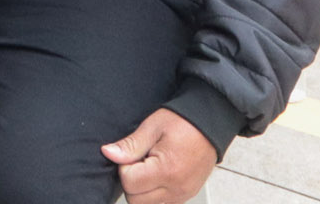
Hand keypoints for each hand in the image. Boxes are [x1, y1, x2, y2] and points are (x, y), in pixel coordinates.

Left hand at [102, 106, 216, 202]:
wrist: (210, 125)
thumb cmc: (184, 122)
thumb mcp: (152, 127)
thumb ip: (130, 145)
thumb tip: (109, 153)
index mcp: (167, 170)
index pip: (129, 183)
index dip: (124, 167)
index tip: (132, 155)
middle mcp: (177, 188)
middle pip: (136, 200)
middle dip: (131, 182)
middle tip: (139, 162)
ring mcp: (183, 194)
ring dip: (142, 190)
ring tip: (149, 168)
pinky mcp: (187, 195)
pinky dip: (155, 194)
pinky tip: (158, 176)